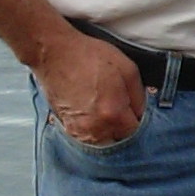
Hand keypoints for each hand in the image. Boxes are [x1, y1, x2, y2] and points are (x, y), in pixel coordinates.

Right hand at [34, 27, 144, 146]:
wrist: (54, 54)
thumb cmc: (90, 56)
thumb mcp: (128, 69)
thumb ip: (139, 96)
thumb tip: (140, 113)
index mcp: (113, 114)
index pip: (135, 132)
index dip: (137, 120)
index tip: (133, 109)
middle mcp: (96, 128)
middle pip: (119, 140)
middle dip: (123, 128)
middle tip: (120, 108)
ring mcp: (79, 130)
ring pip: (103, 142)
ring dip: (108, 131)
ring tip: (104, 109)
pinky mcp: (67, 127)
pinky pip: (87, 137)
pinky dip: (93, 129)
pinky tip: (92, 112)